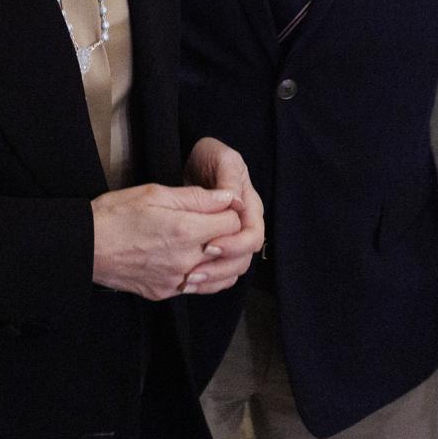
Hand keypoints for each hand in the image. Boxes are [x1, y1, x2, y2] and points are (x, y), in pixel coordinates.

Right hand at [90, 183, 242, 299]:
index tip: (218, 206)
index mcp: (185, 230)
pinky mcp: (166, 292)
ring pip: (223, 275)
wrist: (86, 245)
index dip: (228, 210)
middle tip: (214, 222)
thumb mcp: (153, 193)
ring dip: (223, 258)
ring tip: (208, 242)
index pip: (233, 223)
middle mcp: (186, 260)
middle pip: (231, 250)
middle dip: (228, 234)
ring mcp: (177, 280)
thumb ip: (195, 196)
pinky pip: (201, 288)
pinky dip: (206, 275)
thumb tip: (227, 197)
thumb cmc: (115, 215)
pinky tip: (195, 261)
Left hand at [180, 137, 264, 293]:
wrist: (196, 160)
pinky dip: (205, 279)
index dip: (234, 245)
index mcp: (250, 207)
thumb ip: (228, 178)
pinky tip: (185, 282)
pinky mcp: (217, 244)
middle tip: (193, 272)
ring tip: (186, 280)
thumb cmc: (211, 156)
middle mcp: (244, 226)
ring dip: (211, 278)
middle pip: (243, 259)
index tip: (209, 245)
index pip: (252, 235)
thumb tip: (234, 201)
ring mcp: (232, 237)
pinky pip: (218, 269)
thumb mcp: (222, 159)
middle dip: (220, 268)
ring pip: (231, 268)